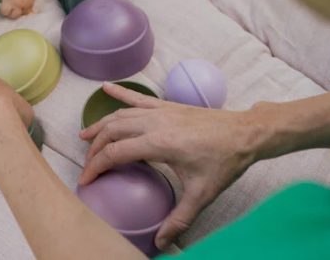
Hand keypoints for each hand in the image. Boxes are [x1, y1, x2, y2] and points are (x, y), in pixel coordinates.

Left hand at [0, 0, 35, 18]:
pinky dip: (26, 8)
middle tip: (10, 8)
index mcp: (9, 2)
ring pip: (23, 14)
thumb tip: (3, 3)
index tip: (3, 7)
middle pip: (14, 16)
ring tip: (17, 7)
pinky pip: (30, 9)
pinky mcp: (33, 2)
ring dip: (19, 11)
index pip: (4, 13)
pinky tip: (24, 5)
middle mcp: (18, 6)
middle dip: (11, 13)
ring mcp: (26, 5)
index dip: (3, 10)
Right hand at [79, 82, 259, 249]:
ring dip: (101, 125)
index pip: (115, 153)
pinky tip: (106, 87)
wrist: (244, 133)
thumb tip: (161, 242)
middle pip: (112, 132)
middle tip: (87, 165)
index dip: (96, 166)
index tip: (85, 180)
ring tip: (85, 136)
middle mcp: (153, 122)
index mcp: (158, 143)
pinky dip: (120, 92)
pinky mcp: (166, 105)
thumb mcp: (202, 194)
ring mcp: (159, 111)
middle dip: (95, 148)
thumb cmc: (223, 162)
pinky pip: (137, 98)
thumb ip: (179, 218)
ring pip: (120, 115)